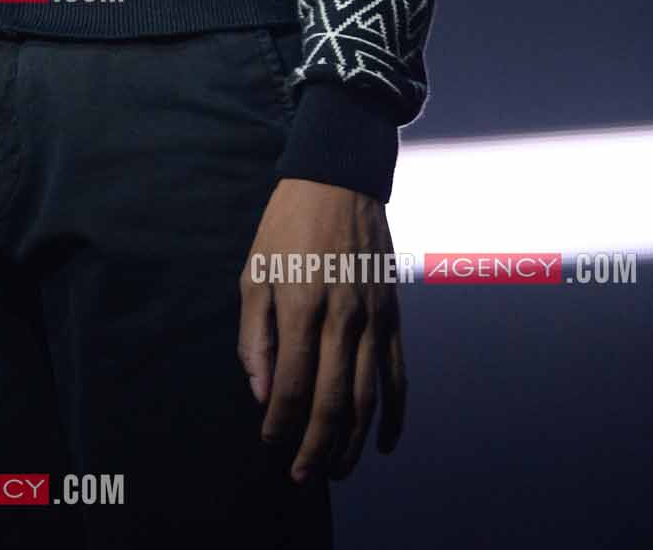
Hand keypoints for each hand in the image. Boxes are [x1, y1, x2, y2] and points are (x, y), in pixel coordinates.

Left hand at [237, 177, 406, 484]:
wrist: (340, 178)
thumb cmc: (287, 223)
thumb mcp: (254, 269)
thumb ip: (254, 333)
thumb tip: (259, 391)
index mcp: (301, 304)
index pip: (290, 382)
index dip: (280, 421)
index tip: (269, 442)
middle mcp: (342, 317)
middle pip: (332, 400)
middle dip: (315, 446)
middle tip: (301, 475)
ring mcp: (373, 318)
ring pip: (368, 397)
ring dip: (352, 441)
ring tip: (335, 469)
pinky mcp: (393, 315)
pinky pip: (398, 375)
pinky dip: (395, 414)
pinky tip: (385, 443)